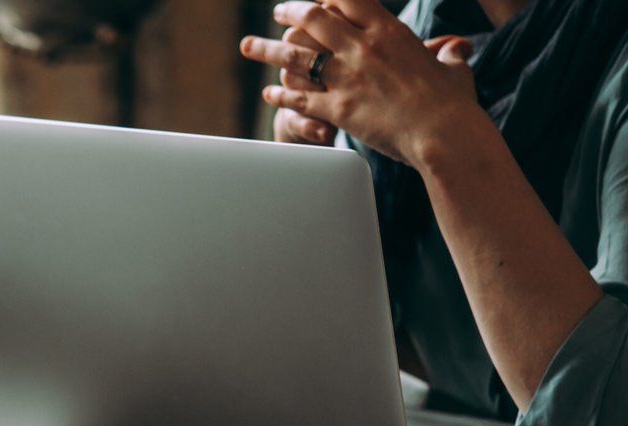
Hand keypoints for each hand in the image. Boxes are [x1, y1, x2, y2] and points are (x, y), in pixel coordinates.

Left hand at [241, 0, 479, 165]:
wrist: (443, 134)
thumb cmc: (453, 102)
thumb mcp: (452, 68)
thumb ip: (447, 53)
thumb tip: (456, 48)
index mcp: (389, 31)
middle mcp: (362, 48)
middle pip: (315, 19)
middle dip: (291, 12)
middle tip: (277, 11)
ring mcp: (346, 78)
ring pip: (296, 57)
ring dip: (268, 49)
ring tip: (249, 45)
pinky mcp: (337, 109)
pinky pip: (299, 99)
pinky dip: (280, 96)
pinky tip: (267, 94)